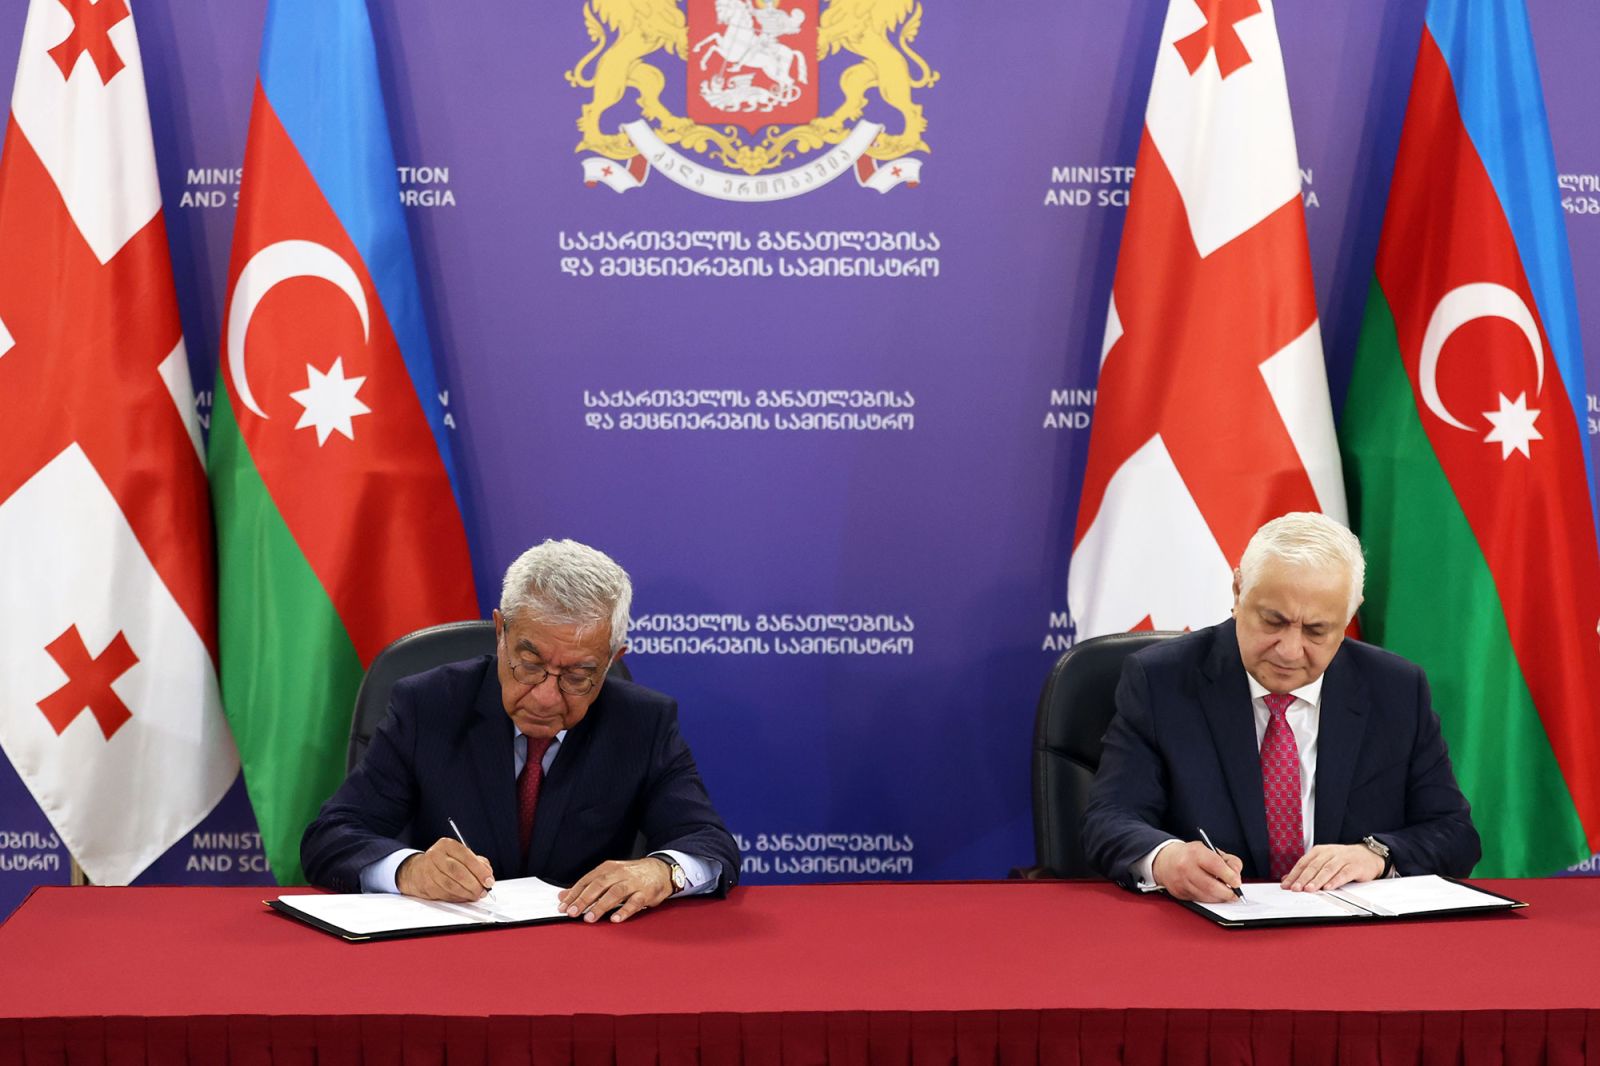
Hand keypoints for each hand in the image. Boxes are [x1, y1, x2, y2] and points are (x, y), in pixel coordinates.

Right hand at [395, 838, 494, 901]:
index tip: (489, 880)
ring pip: (451, 885)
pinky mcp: (426, 885)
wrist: (418, 870)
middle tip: (483, 891)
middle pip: (458, 872)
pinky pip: (445, 894)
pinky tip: (464, 897)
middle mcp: (436, 856)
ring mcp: (429, 871)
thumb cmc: (445, 862)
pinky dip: (457, 898)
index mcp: (447, 845)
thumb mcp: (461, 855)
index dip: (479, 871)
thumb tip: (488, 875)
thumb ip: (478, 862)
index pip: (466, 857)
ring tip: (475, 895)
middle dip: (474, 884)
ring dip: (466, 893)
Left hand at [557, 857, 674, 922]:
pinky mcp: (646, 893)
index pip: (587, 880)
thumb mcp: (609, 876)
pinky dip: (624, 911)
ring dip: (601, 905)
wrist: (661, 870)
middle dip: (584, 899)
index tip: (563, 906)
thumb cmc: (631, 875)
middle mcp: (620, 874)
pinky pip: (635, 902)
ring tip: (589, 918)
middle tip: (572, 912)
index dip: (574, 893)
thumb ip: (586, 887)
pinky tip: (615, 919)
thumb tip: (563, 896)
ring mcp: (633, 883)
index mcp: (608, 868)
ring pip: (615, 893)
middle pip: (599, 885)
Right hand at [1153, 840, 1242, 902]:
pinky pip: (1199, 900)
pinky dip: (1209, 899)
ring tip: (1225, 894)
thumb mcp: (1211, 850)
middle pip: (1210, 885)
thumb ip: (1229, 861)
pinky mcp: (1179, 893)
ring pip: (1205, 896)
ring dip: (1219, 898)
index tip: (1237, 882)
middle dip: (1227, 893)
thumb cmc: (1192, 855)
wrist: (1165, 860)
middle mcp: (1186, 866)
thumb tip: (1237, 877)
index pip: (1215, 865)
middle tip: (1235, 894)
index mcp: (1195, 852)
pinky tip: (1213, 895)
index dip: (1229, 876)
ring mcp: (1181, 881)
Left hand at [1281, 844, 1384, 891]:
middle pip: (1313, 866)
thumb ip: (1307, 870)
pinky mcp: (1354, 866)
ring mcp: (1342, 859)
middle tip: (1295, 888)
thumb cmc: (1343, 860)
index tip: (1286, 885)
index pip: (1303, 863)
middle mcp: (1329, 853)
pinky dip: (1335, 881)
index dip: (1294, 874)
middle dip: (1303, 878)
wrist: (1368, 855)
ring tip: (1309, 889)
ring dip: (1317, 880)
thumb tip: (1287, 879)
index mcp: (1319, 851)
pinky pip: (1343, 874)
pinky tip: (1328, 887)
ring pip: (1327, 869)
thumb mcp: (1323, 861)